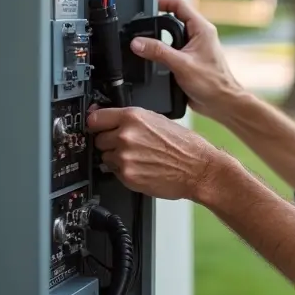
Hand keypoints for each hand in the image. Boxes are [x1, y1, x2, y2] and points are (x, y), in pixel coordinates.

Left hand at [87, 105, 226, 202]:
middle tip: (129, 145)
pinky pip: (114, 172)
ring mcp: (125, 157)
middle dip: (110, 142)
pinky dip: (124, 171)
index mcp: (133, 118)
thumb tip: (112, 120)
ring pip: (105, 157)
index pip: (95, 118)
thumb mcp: (158, 120)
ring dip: (117, 158)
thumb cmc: (185, 146)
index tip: (96, 126)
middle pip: (98, 139)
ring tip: (139, 158)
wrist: (198, 169)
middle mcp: (126, 136)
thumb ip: (132, 120)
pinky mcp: (127, 176)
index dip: (96, 123)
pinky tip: (142, 168)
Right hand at [128, 0, 245, 121]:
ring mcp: (193, 48)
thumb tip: (138, 42)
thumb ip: (158, 52)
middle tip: (140, 26)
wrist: (221, 103)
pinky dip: (161, 53)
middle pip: (172, 20)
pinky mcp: (188, 61)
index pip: (179, 5)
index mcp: (202, 29)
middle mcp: (198, 36)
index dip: (162, 2)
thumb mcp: (181, 64)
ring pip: (171, 37)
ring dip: (158, 40)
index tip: (147, 5)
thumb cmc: (213, 83)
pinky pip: (171, 51)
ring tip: (144, 43)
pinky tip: (153, 60)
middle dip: (156, 22)